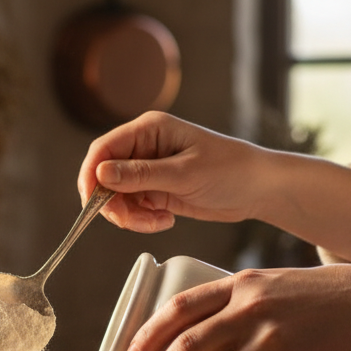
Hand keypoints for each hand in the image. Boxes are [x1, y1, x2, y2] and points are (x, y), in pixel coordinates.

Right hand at [78, 111, 350, 261]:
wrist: (258, 189)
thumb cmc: (230, 170)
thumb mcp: (184, 173)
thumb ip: (140, 175)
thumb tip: (100, 173)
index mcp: (149, 130)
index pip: (103, 148)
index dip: (91, 175)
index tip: (92, 201)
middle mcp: (144, 148)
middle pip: (104, 175)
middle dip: (112, 202)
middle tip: (129, 220)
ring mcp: (148, 170)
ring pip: (117, 197)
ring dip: (130, 215)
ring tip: (156, 220)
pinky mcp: (155, 190)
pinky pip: (133, 208)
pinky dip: (142, 220)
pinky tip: (164, 219)